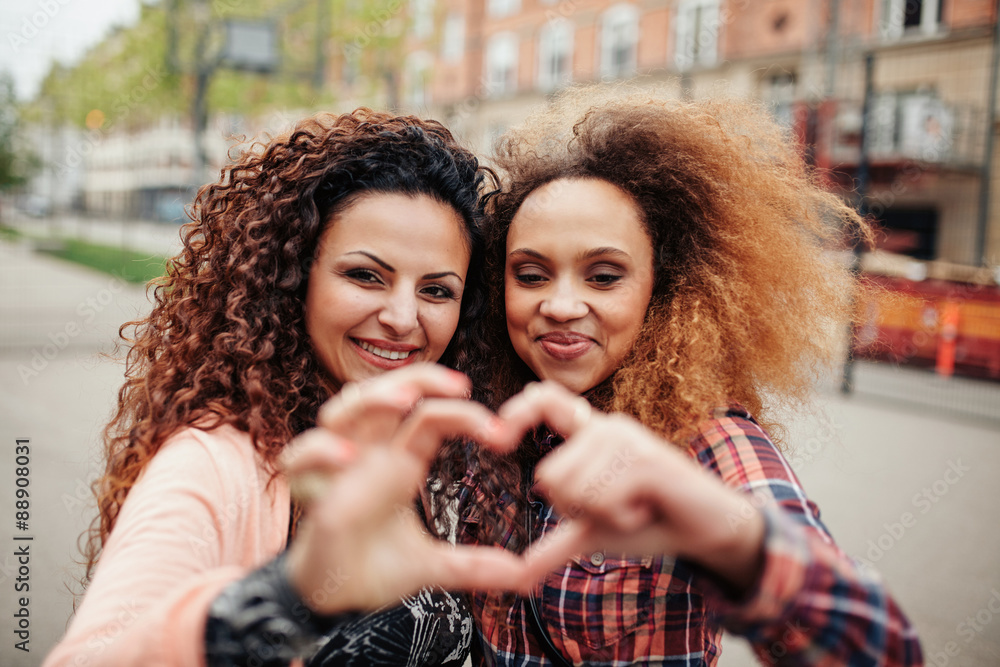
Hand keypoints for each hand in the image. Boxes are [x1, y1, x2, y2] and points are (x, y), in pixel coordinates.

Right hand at [281, 366, 578, 613]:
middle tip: (459, 385)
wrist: (333, 598)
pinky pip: (302, 455)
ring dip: (373, 398)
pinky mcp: (310, 490)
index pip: (431, 416)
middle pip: (387, 391)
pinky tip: (348, 457)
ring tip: (405, 402)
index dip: (463, 413)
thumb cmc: (376, 568)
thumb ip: (474, 566)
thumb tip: (524, 577)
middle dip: (420, 378)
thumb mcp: (433, 568)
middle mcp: (371, 454)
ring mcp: (338, 467)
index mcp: (400, 461)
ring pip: (344, 408)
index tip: (501, 433)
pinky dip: (322, 449)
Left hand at [500, 382, 765, 594]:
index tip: (495, 439)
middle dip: (576, 509)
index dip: (517, 412)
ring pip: (571, 490)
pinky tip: (645, 509)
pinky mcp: (644, 458)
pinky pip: (601, 499)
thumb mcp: (595, 533)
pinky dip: (620, 519)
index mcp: (591, 433)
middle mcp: (605, 426)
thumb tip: (519, 577)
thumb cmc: (651, 523)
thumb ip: (556, 545)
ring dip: (602, 515)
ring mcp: (626, 437)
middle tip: (617, 507)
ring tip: (634, 506)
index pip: (544, 400)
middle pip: (547, 476)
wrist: (708, 529)